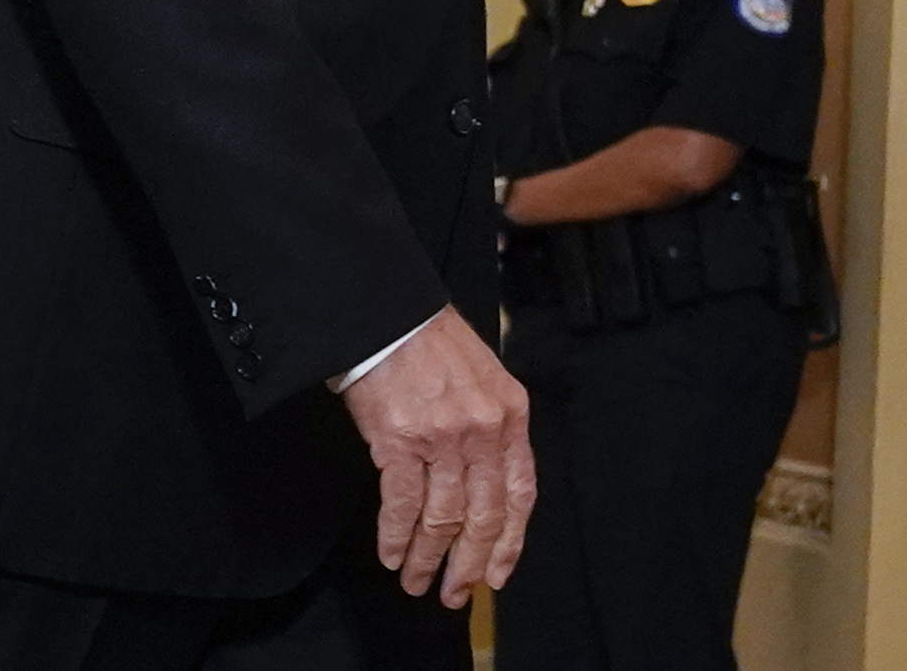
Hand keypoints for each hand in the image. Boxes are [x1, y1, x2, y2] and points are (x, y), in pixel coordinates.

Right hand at [335, 309, 532, 608]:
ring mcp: (443, 437)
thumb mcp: (484, 379)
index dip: (508, 543)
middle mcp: (484, 431)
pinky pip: (402, 503)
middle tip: (454, 594)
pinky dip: (395, 534)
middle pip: (483, 516)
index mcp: (511, 415)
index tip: (495, 575)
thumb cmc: (429, 342)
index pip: (520, 494)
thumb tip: (484, 487)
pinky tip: (391, 554)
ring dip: (427, 557)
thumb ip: (493, 428)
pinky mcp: (400, 439)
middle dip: (468, 563)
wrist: (386, 312)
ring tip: (415, 581)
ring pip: (442, 517)